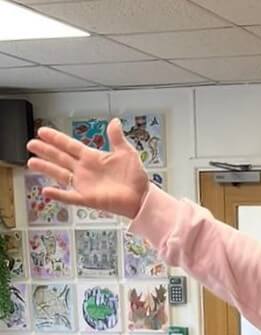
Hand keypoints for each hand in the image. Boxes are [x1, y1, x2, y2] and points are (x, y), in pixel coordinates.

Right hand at [26, 118, 148, 219]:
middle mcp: (85, 170)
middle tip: (30, 144)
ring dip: (46, 168)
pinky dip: (58, 195)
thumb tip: (114, 122)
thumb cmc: (136, 176)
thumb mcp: (127, 153)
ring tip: (31, 162)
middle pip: (60, 158)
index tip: (42, 131)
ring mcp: (85, 184)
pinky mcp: (88, 198)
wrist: (142, 196)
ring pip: (60, 175)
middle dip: (46, 151)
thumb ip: (117, 138)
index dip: (56, 138)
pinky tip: (46, 192)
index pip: (70, 145)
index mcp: (93, 158)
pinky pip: (70, 197)